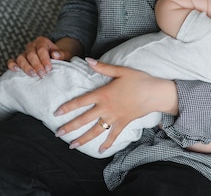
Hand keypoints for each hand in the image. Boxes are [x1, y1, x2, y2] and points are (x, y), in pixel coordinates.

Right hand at [7, 36, 73, 77]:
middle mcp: (32, 45)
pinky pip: (12, 60)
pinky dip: (12, 65)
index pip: (41, 49)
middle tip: (42, 74)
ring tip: (33, 75)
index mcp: (42, 41)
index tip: (48, 69)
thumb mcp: (65, 53)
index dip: (44, 60)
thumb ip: (62, 54)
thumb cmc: (60, 55)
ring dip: (26, 67)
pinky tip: (15, 70)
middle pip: (31, 54)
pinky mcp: (20, 59)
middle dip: (36, 65)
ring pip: (21, 58)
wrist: (55, 56)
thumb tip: (55, 54)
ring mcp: (25, 52)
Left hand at [54, 59, 178, 153]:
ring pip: (95, 131)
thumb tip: (87, 60)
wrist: (155, 93)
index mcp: (103, 94)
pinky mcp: (123, 123)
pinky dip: (107, 144)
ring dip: (82, 139)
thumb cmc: (139, 80)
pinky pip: (113, 136)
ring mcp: (114, 118)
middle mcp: (106, 108)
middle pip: (84, 119)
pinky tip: (100, 150)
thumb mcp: (121, 70)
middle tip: (58, 134)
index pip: (80, 102)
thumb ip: (103, 67)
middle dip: (69, 127)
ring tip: (71, 146)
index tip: (56, 113)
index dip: (67, 107)